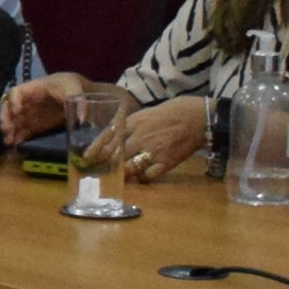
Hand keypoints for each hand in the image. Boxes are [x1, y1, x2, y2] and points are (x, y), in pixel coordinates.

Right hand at [0, 72, 79, 144]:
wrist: (76, 91)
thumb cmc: (71, 86)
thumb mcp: (74, 91)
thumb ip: (78, 103)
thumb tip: (81, 120)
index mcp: (34, 89)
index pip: (17, 92)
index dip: (13, 101)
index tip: (16, 112)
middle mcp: (27, 102)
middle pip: (9, 108)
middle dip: (6, 119)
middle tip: (6, 130)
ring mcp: (30, 114)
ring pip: (14, 122)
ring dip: (10, 132)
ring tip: (9, 143)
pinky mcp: (35, 124)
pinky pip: (23, 131)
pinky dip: (19, 138)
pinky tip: (17, 146)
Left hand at [98, 97, 213, 184]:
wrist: (202, 117)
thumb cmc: (176, 110)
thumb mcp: (149, 111)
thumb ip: (133, 123)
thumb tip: (118, 134)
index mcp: (136, 121)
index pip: (110, 135)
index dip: (96, 147)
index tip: (87, 156)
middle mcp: (141, 136)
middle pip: (116, 154)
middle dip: (106, 163)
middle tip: (99, 169)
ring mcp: (154, 151)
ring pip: (129, 167)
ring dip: (122, 173)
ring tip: (117, 176)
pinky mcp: (167, 162)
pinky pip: (148, 175)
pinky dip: (141, 178)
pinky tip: (139, 178)